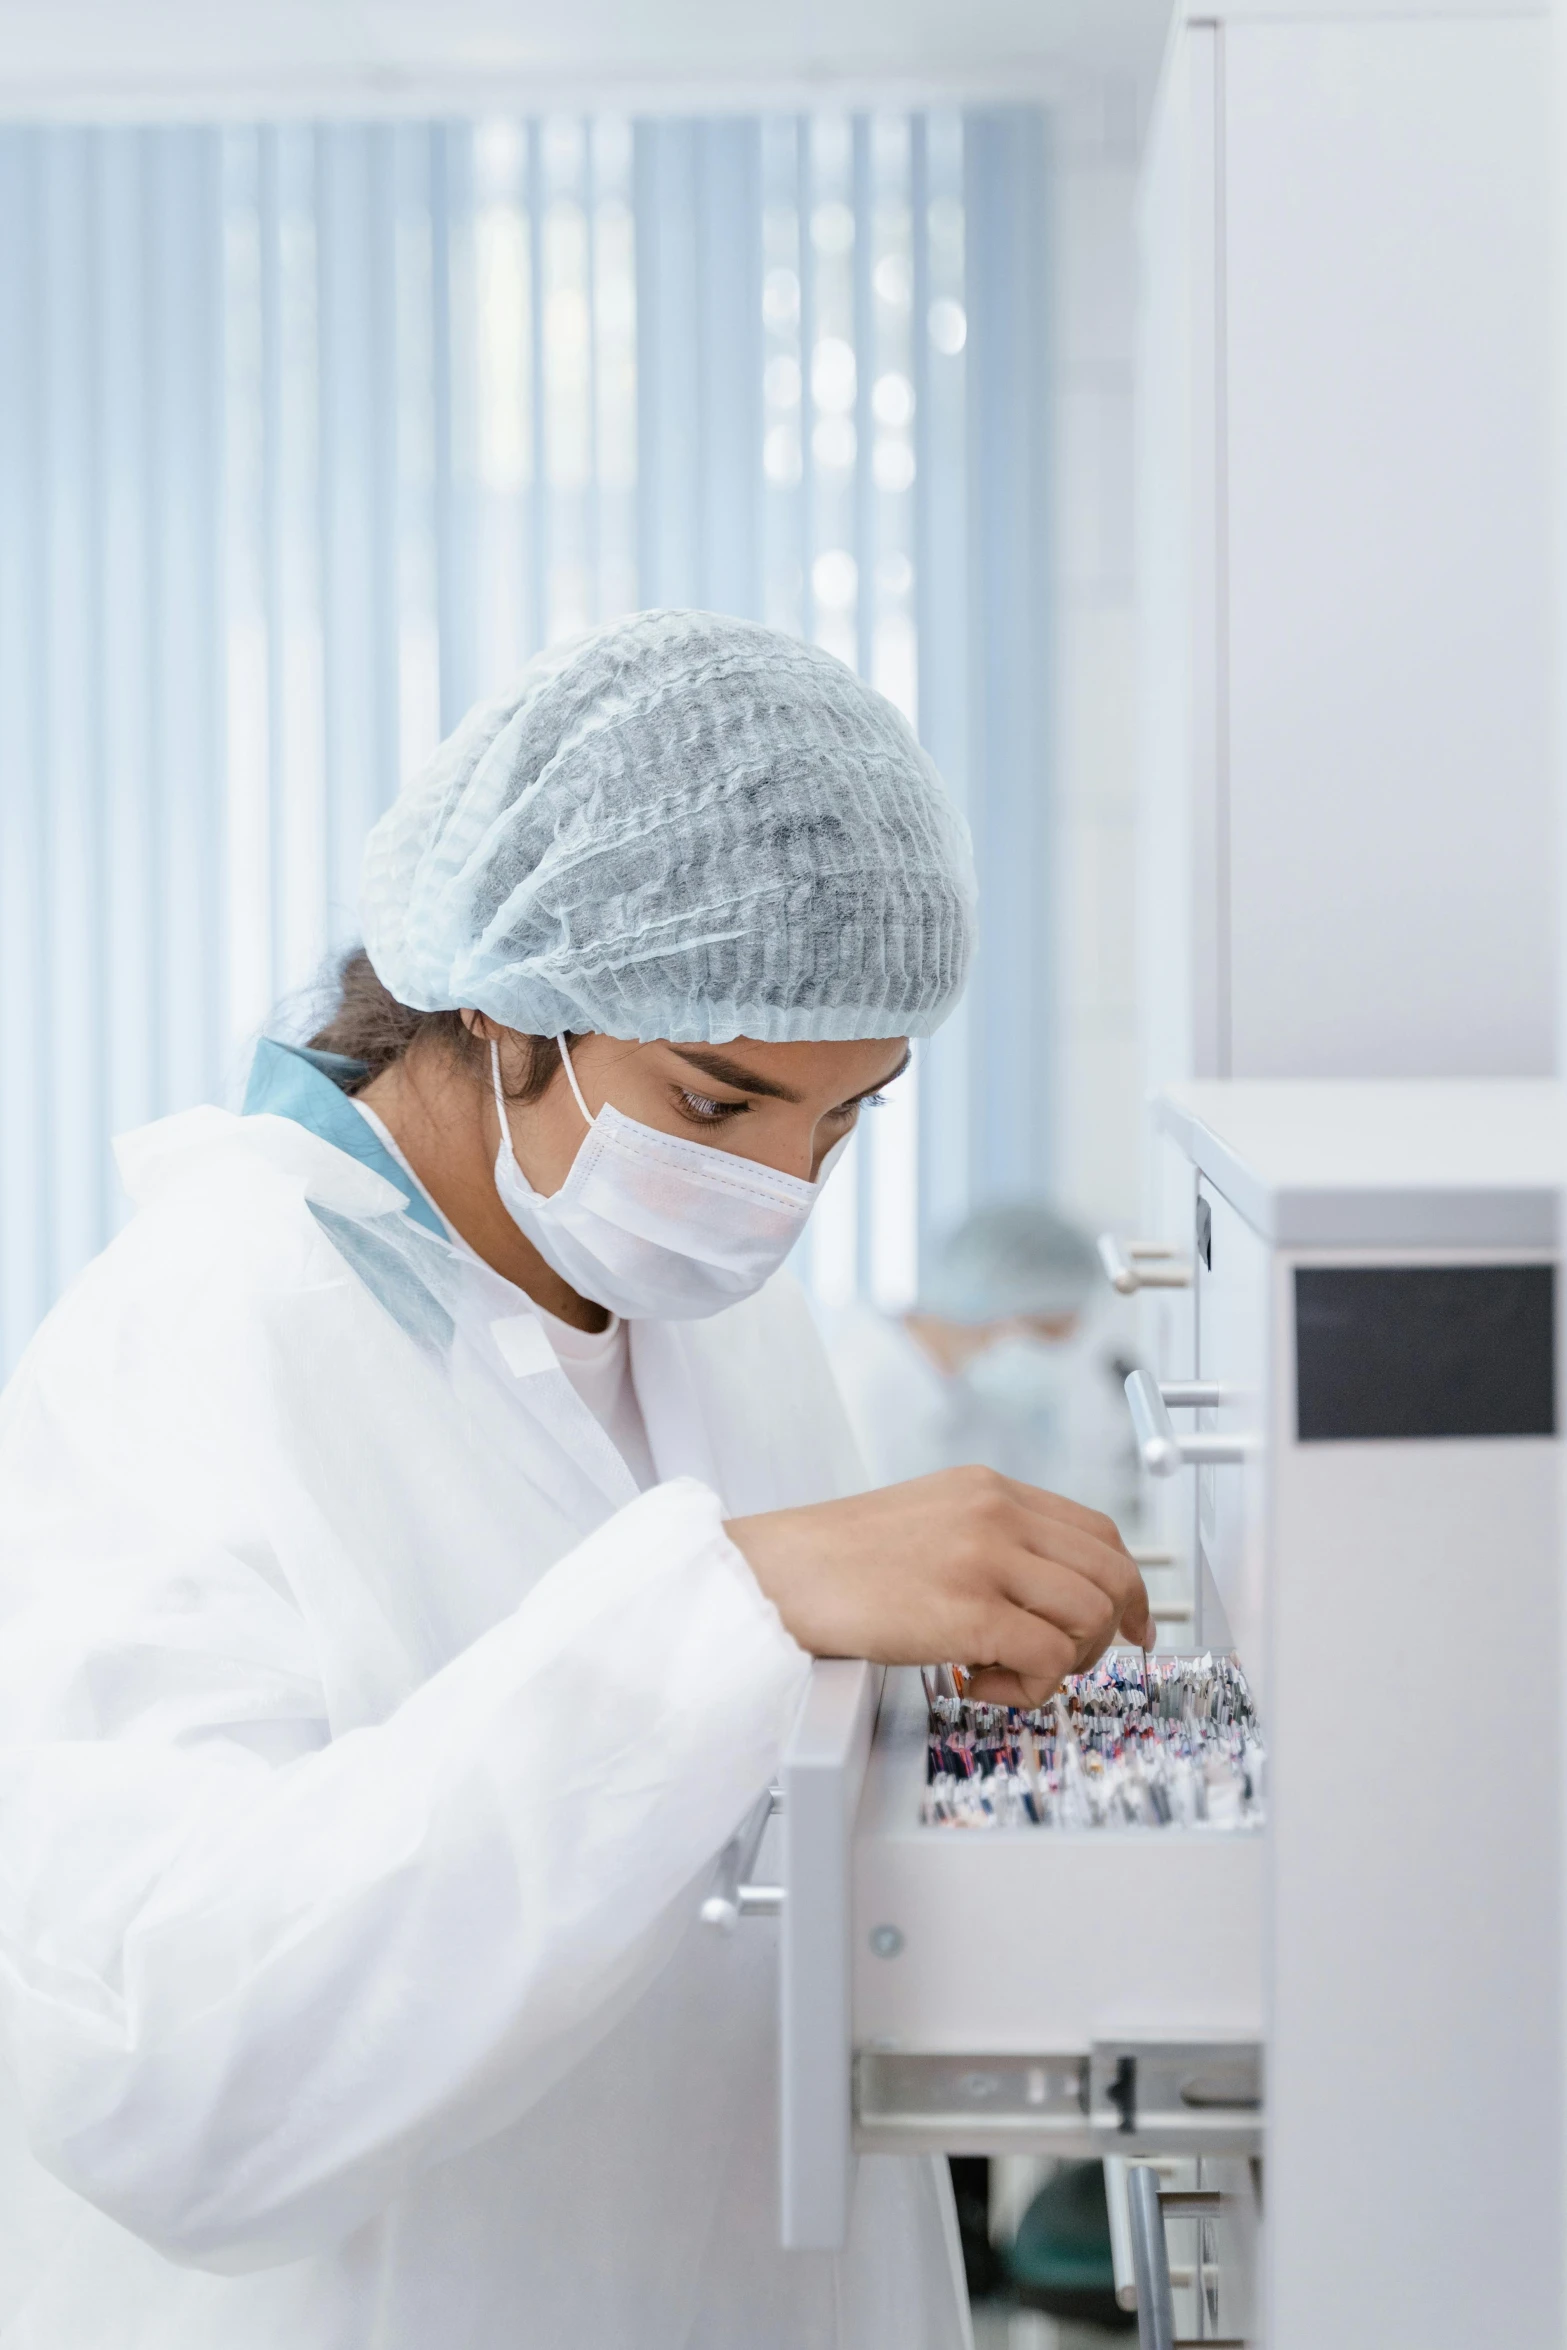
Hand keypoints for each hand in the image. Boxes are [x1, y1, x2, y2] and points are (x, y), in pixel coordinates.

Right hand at [726, 1465, 1153, 1708]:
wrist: (778, 1573)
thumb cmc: (840, 1561)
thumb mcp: (930, 1518)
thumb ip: (991, 1537)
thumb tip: (1047, 1588)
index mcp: (991, 1489)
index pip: (1099, 1532)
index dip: (1128, 1586)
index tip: (1131, 1623)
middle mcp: (998, 1514)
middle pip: (1112, 1573)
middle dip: (1113, 1630)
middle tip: (1079, 1662)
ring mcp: (985, 1559)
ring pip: (1091, 1617)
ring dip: (1068, 1662)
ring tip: (1011, 1672)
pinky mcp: (968, 1612)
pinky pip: (1049, 1659)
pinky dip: (1031, 1688)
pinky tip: (983, 1684)